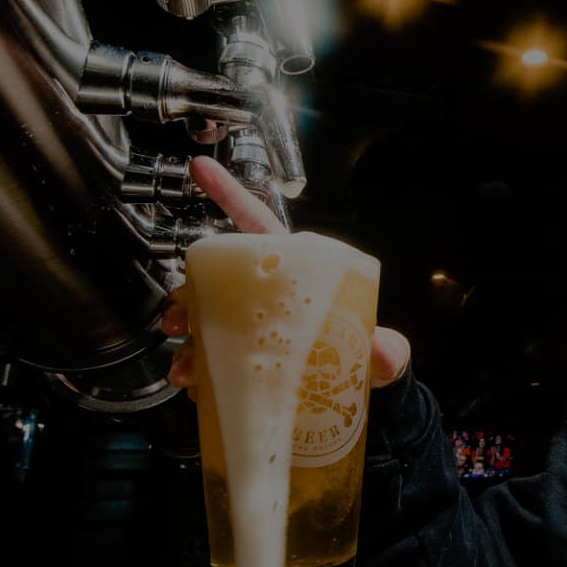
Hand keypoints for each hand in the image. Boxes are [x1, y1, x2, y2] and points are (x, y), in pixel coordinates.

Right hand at [161, 155, 411, 388]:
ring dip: (188, 344)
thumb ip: (387, 349)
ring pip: (206, 325)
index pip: (260, 225)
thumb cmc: (368, 355)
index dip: (230, 195)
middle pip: (216, 283)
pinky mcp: (246, 362)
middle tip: (178, 318)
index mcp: (297, 273)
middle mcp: (268, 296)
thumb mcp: (383, 350)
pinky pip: (212, 363)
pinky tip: (197, 388)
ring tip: (186, 368)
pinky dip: (198, 375)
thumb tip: (383, 352)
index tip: (202, 169)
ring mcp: (252, 329)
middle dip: (186, 297)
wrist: (364, 397)